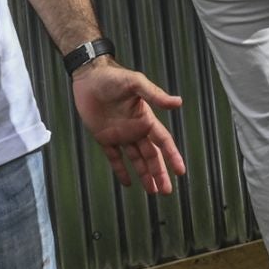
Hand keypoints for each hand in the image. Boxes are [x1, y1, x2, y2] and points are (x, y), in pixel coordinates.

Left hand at [70, 59, 186, 193]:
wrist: (88, 76)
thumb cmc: (113, 77)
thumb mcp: (136, 83)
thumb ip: (155, 94)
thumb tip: (178, 102)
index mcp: (145, 118)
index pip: (163, 142)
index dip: (172, 156)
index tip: (181, 171)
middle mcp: (135, 129)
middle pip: (151, 156)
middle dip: (160, 173)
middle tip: (167, 190)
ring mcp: (120, 135)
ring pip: (136, 160)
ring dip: (145, 175)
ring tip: (153, 191)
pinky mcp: (104, 137)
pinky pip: (114, 158)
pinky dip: (121, 171)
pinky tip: (128, 183)